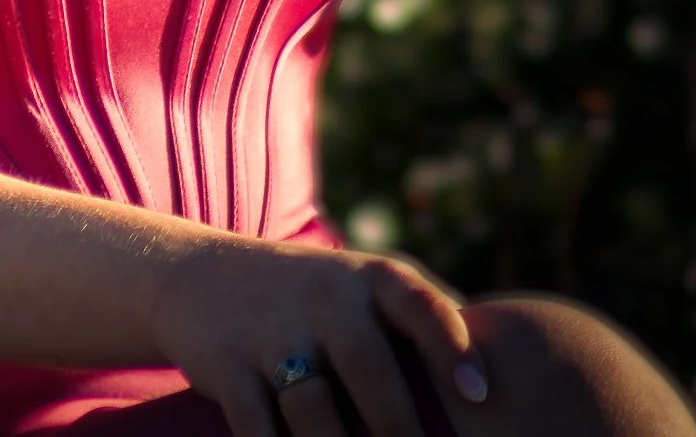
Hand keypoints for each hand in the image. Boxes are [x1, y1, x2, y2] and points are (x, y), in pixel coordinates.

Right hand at [150, 234, 487, 436]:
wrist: (197, 274)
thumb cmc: (310, 300)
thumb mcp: (360, 290)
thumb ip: (420, 322)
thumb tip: (498, 375)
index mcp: (367, 280)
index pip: (417, 303)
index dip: (449, 345)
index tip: (480, 393)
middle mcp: (322, 298)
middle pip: (369, 369)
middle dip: (400, 430)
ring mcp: (272, 334)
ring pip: (315, 410)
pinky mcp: (228, 368)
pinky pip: (258, 429)